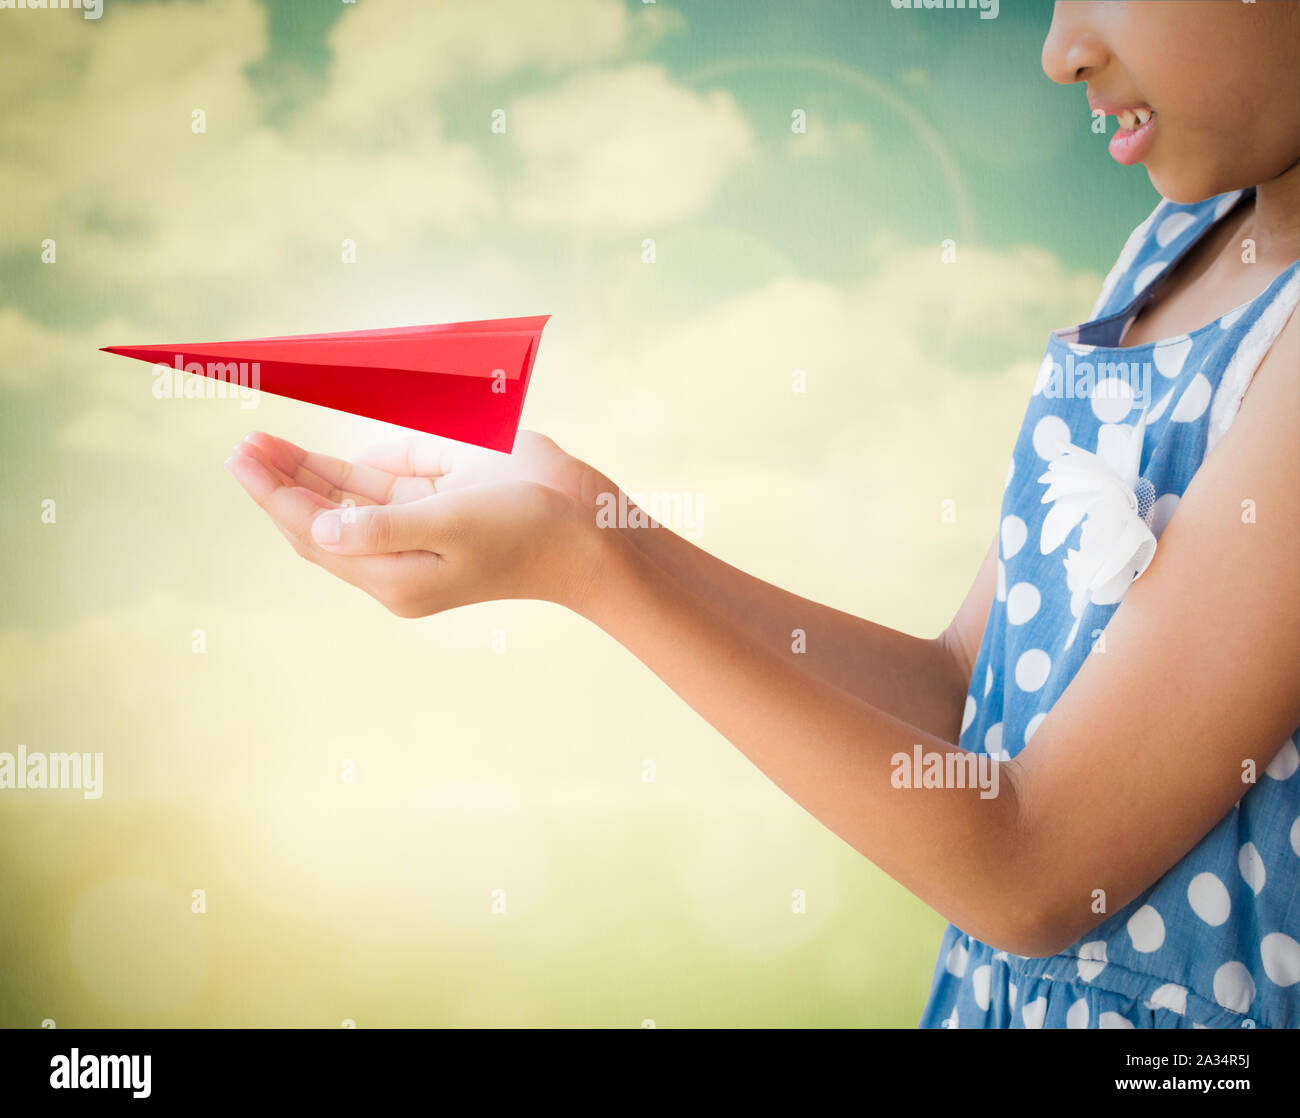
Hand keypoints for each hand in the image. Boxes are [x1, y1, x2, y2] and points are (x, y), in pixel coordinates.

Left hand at [223, 431, 602, 616]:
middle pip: (322, 522)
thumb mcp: (451, 526)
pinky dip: (352, 472)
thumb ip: (382, 526)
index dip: (275, 496)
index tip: (240, 457)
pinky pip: (383, 489)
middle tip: (241, 446)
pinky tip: (324, 458)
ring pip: (346, 505)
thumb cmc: (524, 529)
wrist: (589, 531)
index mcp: (396, 577)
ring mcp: (419, 533)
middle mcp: (400, 560)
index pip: (316, 534)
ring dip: (307, 475)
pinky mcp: (441, 509)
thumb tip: (322, 527)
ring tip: (262, 445)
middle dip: (280, 484)